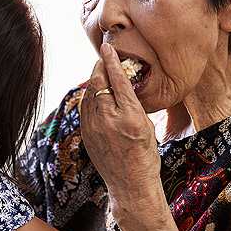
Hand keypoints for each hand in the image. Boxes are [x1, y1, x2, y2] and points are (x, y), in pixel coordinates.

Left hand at [80, 43, 160, 201]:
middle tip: (104, 59)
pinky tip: (95, 94)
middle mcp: (108, 120)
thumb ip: (130, 103)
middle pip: (97, 82)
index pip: (117, 80)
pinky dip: (89, 96)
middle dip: (99, 67)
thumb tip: (117, 81)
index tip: (107, 47)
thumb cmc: (145, 154)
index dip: (111, 61)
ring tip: (101, 75)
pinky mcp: (85, 133)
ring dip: (94, 81)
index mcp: (130, 116)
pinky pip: (84, 107)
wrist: (130, 183)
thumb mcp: (146, 125)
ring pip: (88, 93)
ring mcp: (93, 127)